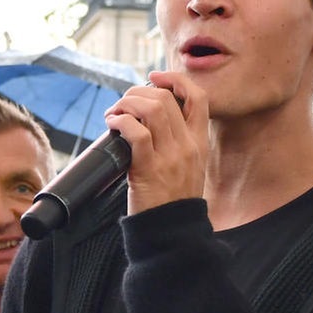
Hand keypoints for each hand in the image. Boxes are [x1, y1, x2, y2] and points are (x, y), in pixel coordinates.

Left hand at [104, 72, 206, 215]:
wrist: (172, 234)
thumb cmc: (172, 201)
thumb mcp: (188, 167)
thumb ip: (177, 142)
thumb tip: (148, 115)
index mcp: (200, 143)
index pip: (199, 97)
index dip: (176, 79)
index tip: (155, 77)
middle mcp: (189, 146)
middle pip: (166, 98)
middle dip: (138, 92)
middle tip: (123, 104)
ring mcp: (171, 158)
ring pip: (152, 109)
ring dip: (126, 103)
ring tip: (114, 114)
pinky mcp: (150, 170)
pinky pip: (136, 133)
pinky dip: (121, 122)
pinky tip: (113, 126)